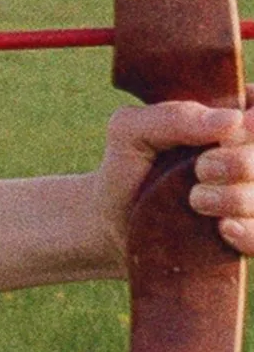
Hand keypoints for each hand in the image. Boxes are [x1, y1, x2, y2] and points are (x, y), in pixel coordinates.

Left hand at [96, 98, 253, 263]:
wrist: (112, 222)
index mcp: (231, 124)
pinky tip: (223, 228)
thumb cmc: (128, 168)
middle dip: (240, 162)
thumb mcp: (131, 132)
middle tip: (202, 168)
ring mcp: (249, 198)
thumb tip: (234, 120)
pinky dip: (248, 232)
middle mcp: (248, 160)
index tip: (238, 128)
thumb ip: (174, 116)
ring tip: (196, 201)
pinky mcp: (246, 235)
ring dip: (234, 198)